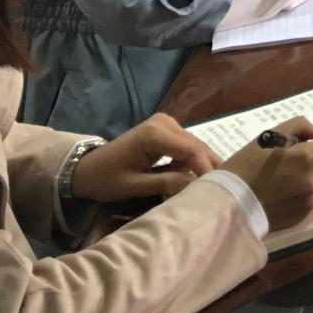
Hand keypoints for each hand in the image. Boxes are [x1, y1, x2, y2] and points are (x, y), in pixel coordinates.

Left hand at [70, 113, 221, 202]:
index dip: (206, 169)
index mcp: (154, 134)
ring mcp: (167, 124)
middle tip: (226, 190)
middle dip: (210, 167)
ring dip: (204, 165)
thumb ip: (164, 183)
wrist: (86, 168)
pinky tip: (200, 178)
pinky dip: (193, 163)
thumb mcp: (132, 185)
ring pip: (196, 146)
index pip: (191, 150)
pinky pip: (187, 147)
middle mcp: (165, 123)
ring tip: (216, 187)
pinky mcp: (167, 130)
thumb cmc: (105, 179)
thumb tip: (195, 187)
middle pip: (197, 146)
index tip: (218, 189)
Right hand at [221, 117, 312, 229]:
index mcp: (308, 158)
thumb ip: (301, 127)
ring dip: (310, 175)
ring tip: (281, 177)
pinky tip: (279, 193)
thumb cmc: (245, 166)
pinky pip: (310, 196)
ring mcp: (310, 201)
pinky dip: (301, 191)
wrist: (227, 206)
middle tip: (293, 158)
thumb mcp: (270, 135)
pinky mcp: (303, 216)